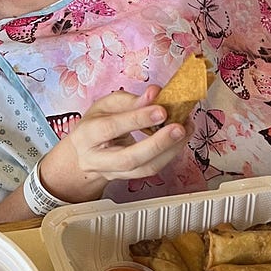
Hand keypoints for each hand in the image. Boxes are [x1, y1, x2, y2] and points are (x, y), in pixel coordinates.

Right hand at [38, 86, 184, 201]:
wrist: (85, 154)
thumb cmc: (95, 125)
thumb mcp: (105, 106)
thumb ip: (129, 100)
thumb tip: (154, 92)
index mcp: (87, 135)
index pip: (110, 128)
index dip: (137, 118)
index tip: (161, 109)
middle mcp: (98, 159)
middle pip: (129, 158)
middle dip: (157, 143)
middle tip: (179, 127)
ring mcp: (114, 172)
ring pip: (144, 169)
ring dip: (170, 150)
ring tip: (185, 130)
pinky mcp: (130, 178)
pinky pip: (152, 170)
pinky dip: (169, 154)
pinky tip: (180, 140)